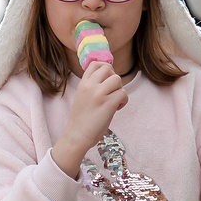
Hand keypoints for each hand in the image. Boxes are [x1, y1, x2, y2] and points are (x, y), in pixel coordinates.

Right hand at [51, 61, 128, 177]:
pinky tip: (118, 108)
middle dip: (114, 78)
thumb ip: (91, 87)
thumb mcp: (81, 97)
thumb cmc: (80, 120)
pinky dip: (124, 100)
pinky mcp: (108, 104)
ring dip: (120, 90)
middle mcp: (90, 85)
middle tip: (112, 91)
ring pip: (118, 80)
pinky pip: (123, 93)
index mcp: (83, 83)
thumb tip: (108, 80)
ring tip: (115, 101)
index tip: (107, 79)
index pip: (95, 63)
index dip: (105, 68)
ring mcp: (99, 94)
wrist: (77, 136)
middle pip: (108, 68)